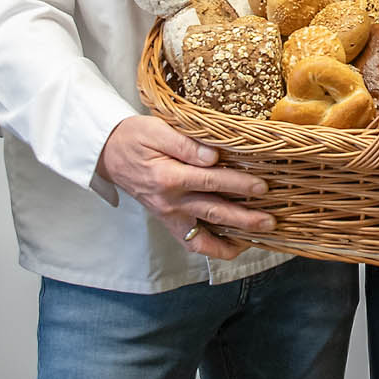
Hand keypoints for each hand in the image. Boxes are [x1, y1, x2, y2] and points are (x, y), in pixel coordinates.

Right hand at [97, 115, 272, 259]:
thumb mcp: (157, 130)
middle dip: (245, 219)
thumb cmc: (135, 137)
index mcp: (168, 176)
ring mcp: (168, 215)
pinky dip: (215, 248)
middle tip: (270, 221)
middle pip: (213, 212)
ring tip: (259, 237)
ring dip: (234, 238)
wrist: (108, 153)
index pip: (210, 182)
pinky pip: (192, 242)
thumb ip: (186, 143)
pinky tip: (236, 244)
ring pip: (204, 236)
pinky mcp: (168, 222)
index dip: (238, 185)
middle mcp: (169, 201)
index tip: (262, 186)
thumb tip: (213, 156)